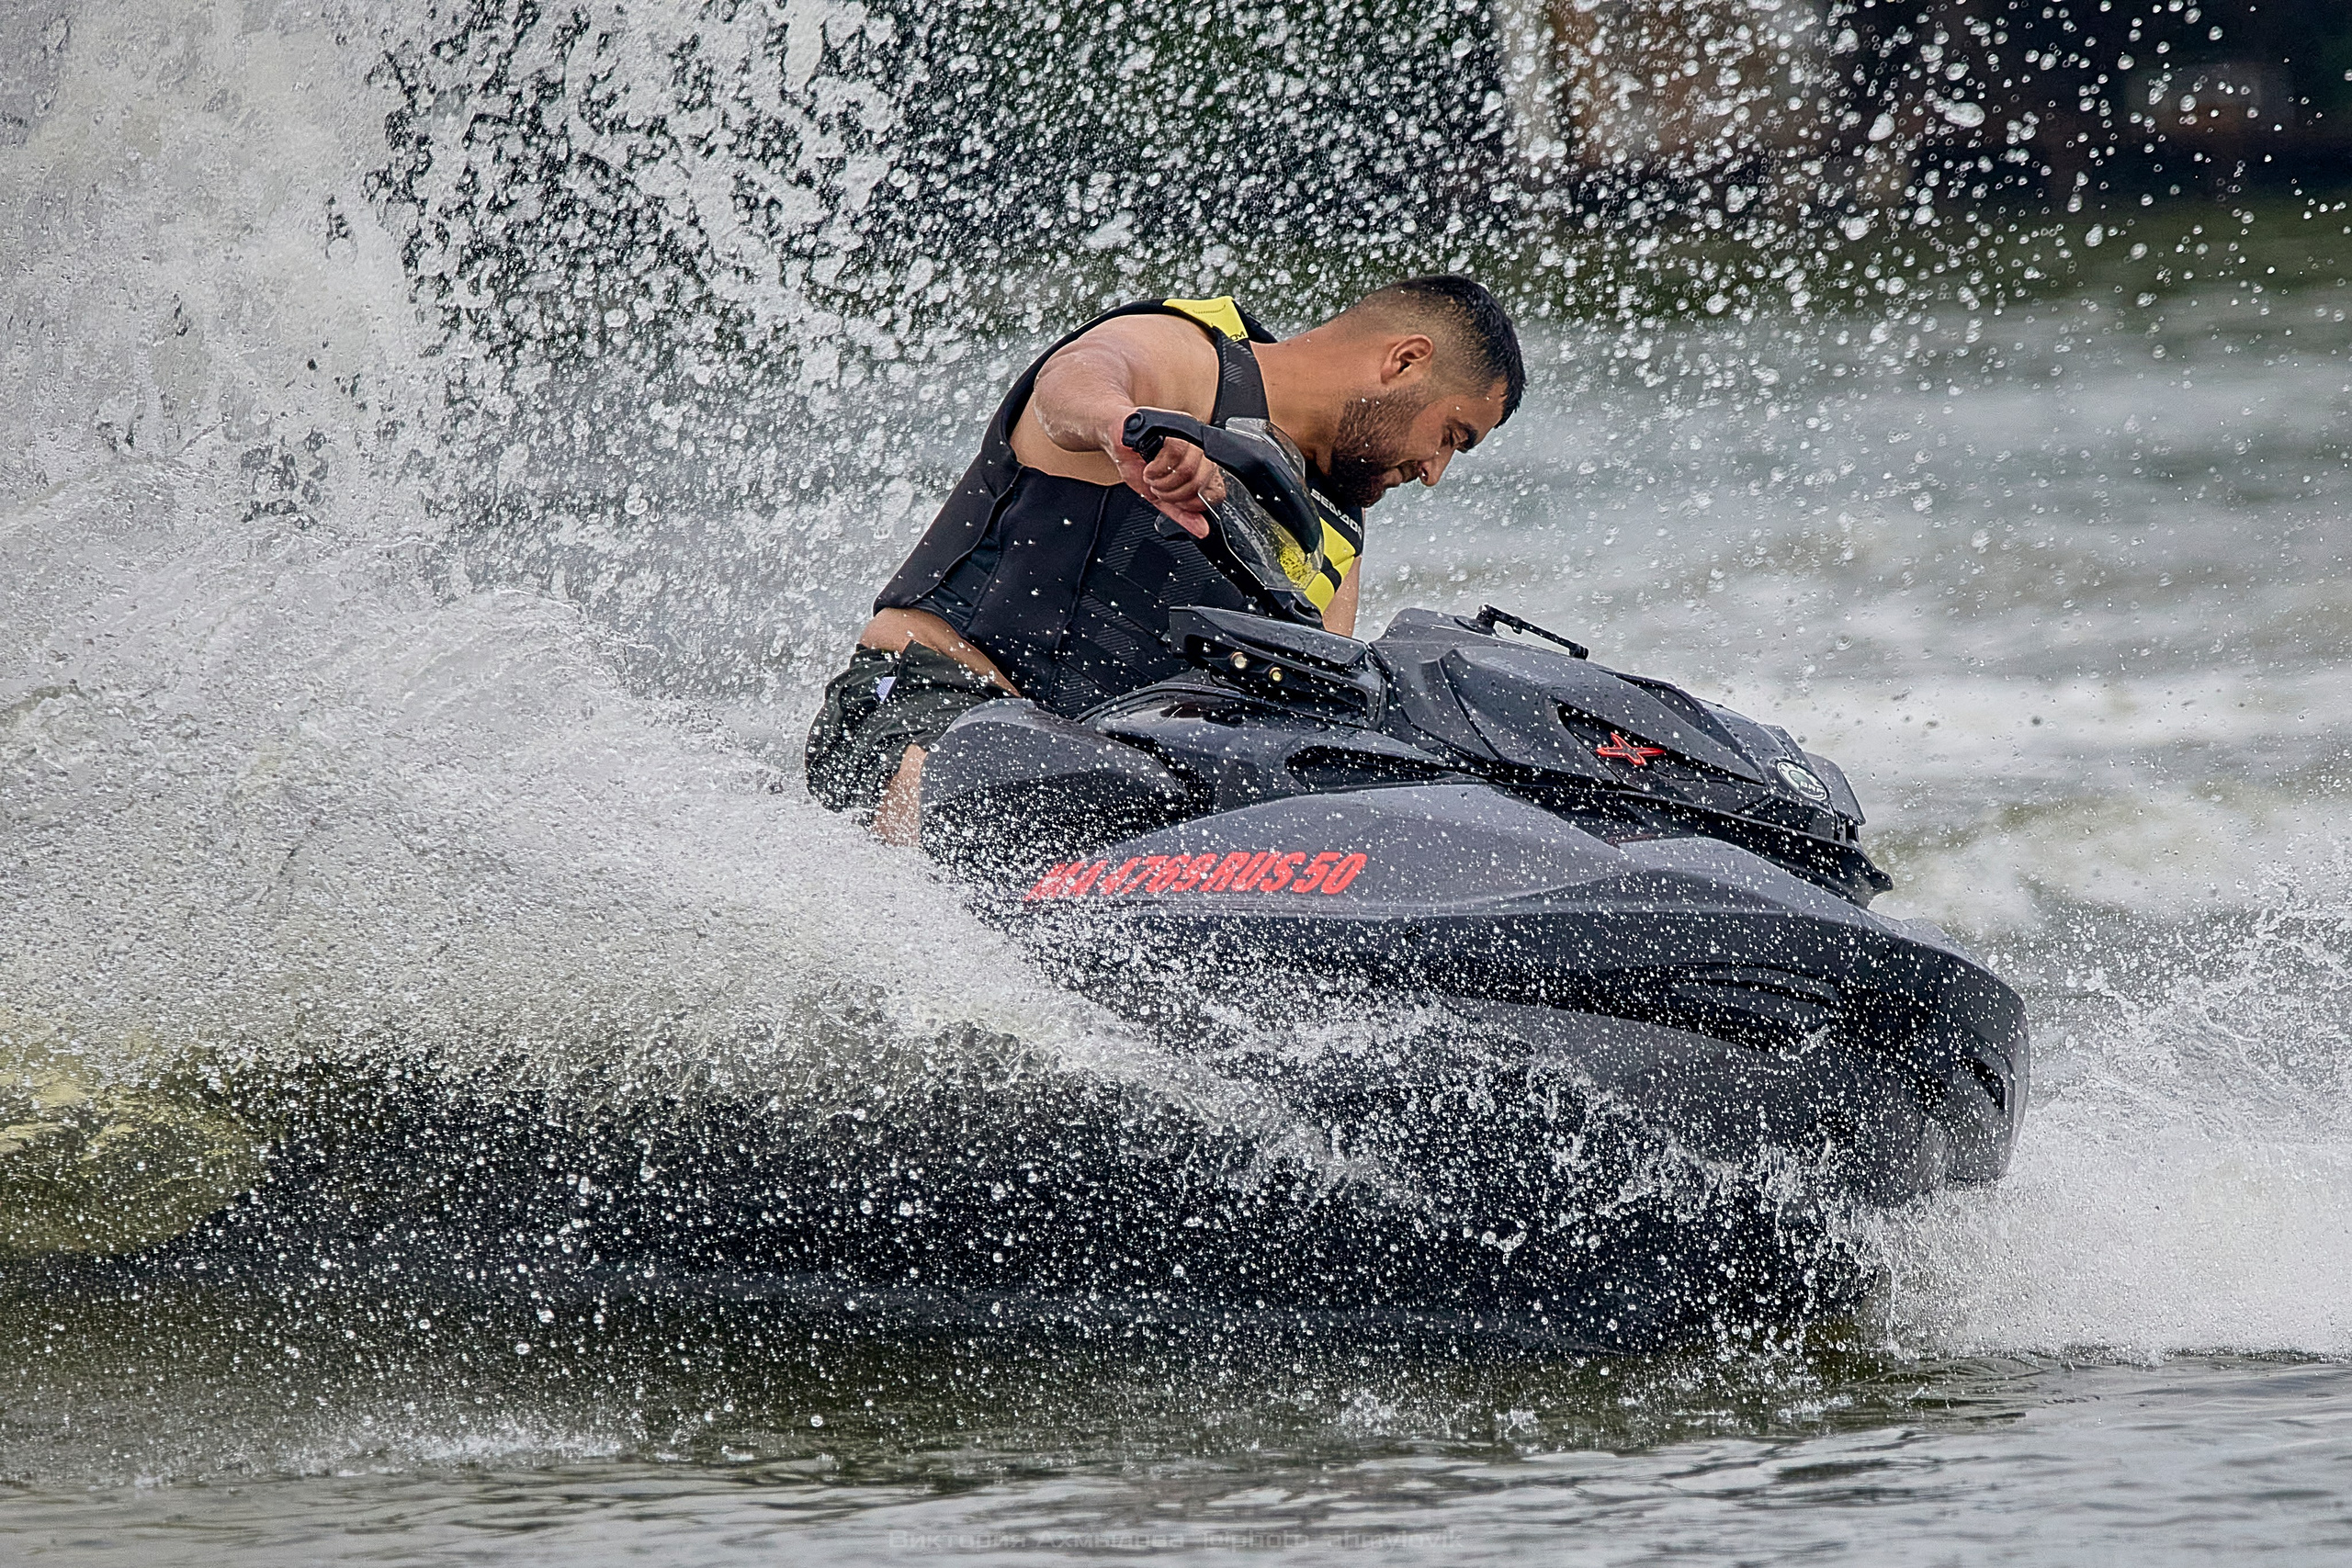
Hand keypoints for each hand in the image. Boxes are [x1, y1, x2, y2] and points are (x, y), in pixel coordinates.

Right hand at [1111, 406, 1224, 538]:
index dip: (1193, 503)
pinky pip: (1175, 452)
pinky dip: (1157, 467)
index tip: (1174, 500)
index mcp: (1202, 469)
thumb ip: (1181, 513)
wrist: (1117, 438)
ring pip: (1188, 469)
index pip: (1215, 492)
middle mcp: (1201, 452)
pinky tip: (1149, 465)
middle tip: (1157, 487)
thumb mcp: (1159, 497)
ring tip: (1151, 476)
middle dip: (1171, 493)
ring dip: (1162, 480)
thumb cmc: (1137, 462)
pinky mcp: (1177, 425)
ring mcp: (1191, 437)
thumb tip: (1201, 530)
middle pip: (1199, 483)